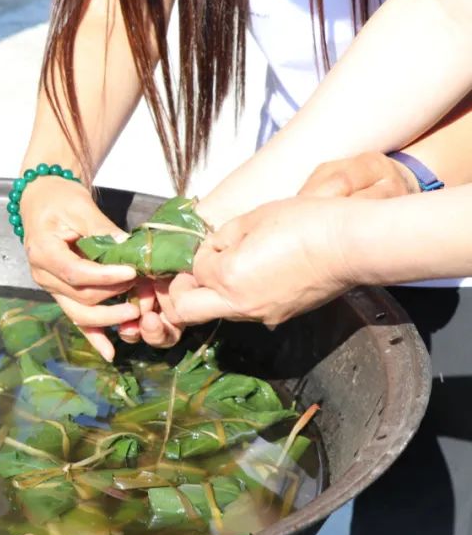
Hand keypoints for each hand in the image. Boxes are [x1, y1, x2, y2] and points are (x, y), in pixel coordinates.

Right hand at [19, 175, 138, 360]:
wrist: (42, 201)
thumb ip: (102, 230)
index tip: (132, 272)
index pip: (75, 272)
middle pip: (80, 297)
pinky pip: (76, 318)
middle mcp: (43, 275)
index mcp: (42, 251)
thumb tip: (130, 248)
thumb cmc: (59, 201)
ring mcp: (50, 288)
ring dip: (109, 318)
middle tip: (143, 289)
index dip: (104, 276)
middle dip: (114, 296)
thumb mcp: (80, 207)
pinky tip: (110, 352)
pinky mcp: (60, 293)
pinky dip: (93, 336)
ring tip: (136, 314)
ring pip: (79, 313)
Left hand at [155, 151, 415, 330]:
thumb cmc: (306, 223)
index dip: (203, 251)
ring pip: (220, 313)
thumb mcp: (254, 218)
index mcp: (228, 277)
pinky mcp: (281, 317)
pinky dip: (243, 297)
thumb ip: (225, 236)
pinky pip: (248, 311)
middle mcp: (240, 304)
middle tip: (196, 273)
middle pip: (187, 311)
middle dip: (183, 291)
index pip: (195, 268)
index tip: (219, 241)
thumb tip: (215, 247)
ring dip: (216, 294)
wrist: (351, 245)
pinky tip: (262, 274)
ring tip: (236, 268)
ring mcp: (261, 315)